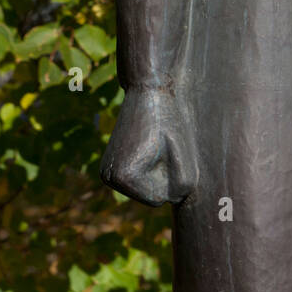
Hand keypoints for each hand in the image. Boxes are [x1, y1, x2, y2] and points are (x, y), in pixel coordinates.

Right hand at [100, 85, 196, 205]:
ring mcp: (106, 172)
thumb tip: (174, 200)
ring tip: (155, 143)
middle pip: (150, 197)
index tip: (166, 148)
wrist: (148, 90)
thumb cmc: (169, 120)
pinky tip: (148, 145)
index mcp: (122, 177)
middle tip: (161, 144)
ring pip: (146, 189)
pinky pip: (141, 181)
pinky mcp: (111, 166)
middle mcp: (108, 178)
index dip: (171, 177)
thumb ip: (183, 187)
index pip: (159, 199)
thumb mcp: (184, 156)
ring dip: (158, 172)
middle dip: (163, 176)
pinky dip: (150, 167)